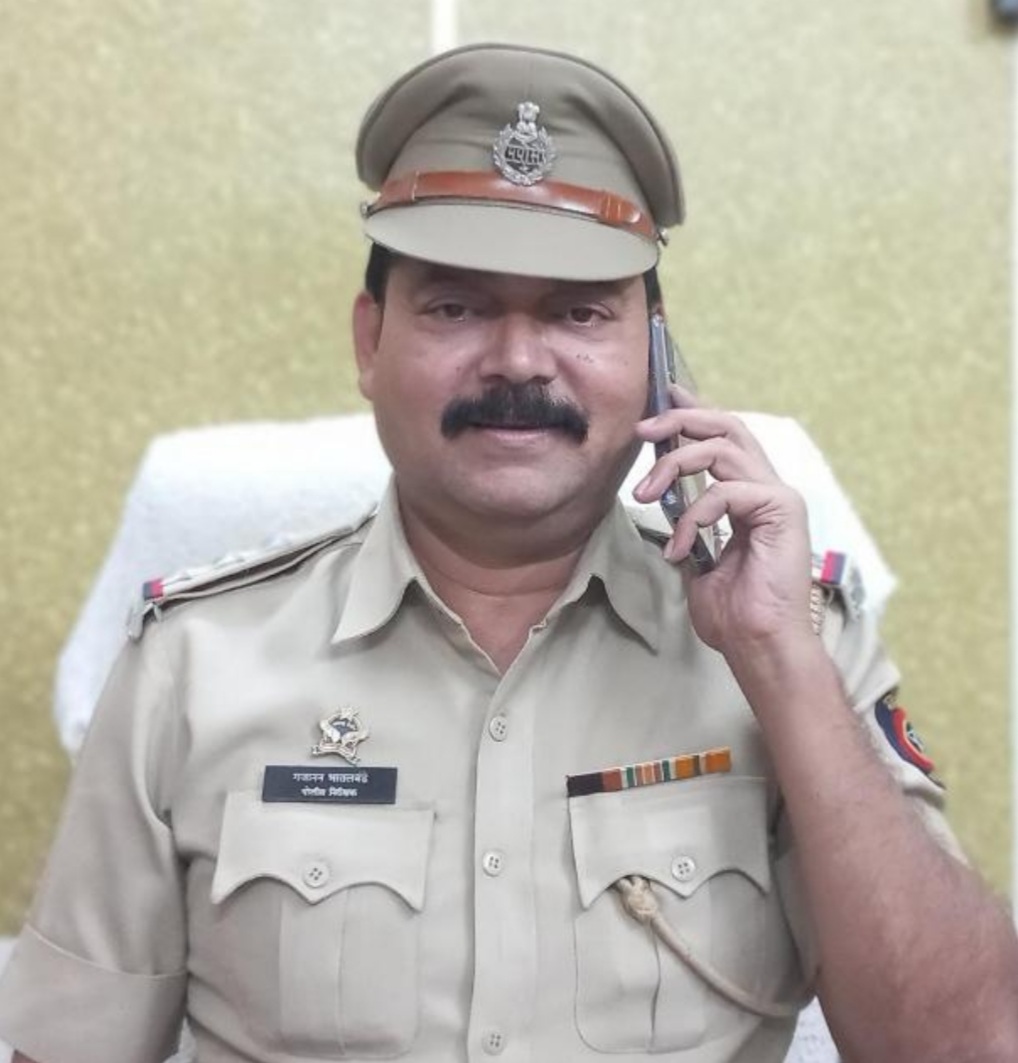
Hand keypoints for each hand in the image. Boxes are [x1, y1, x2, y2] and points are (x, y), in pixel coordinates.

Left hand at [633, 389, 814, 656]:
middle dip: (681, 420)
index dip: (695, 412)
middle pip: (727, 427)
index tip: (665, 398)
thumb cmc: (733, 612)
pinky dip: (693, 515)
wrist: (757, 644)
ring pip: (722, 449)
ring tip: (644, 494)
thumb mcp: (696, 560)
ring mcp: (778, 496)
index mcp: (750, 495)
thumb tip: (662, 507)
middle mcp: (768, 488)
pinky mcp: (782, 509)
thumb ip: (687, 527)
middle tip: (643, 429)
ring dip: (674, 465)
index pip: (724, 438)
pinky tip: (681, 547)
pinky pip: (726, 491)